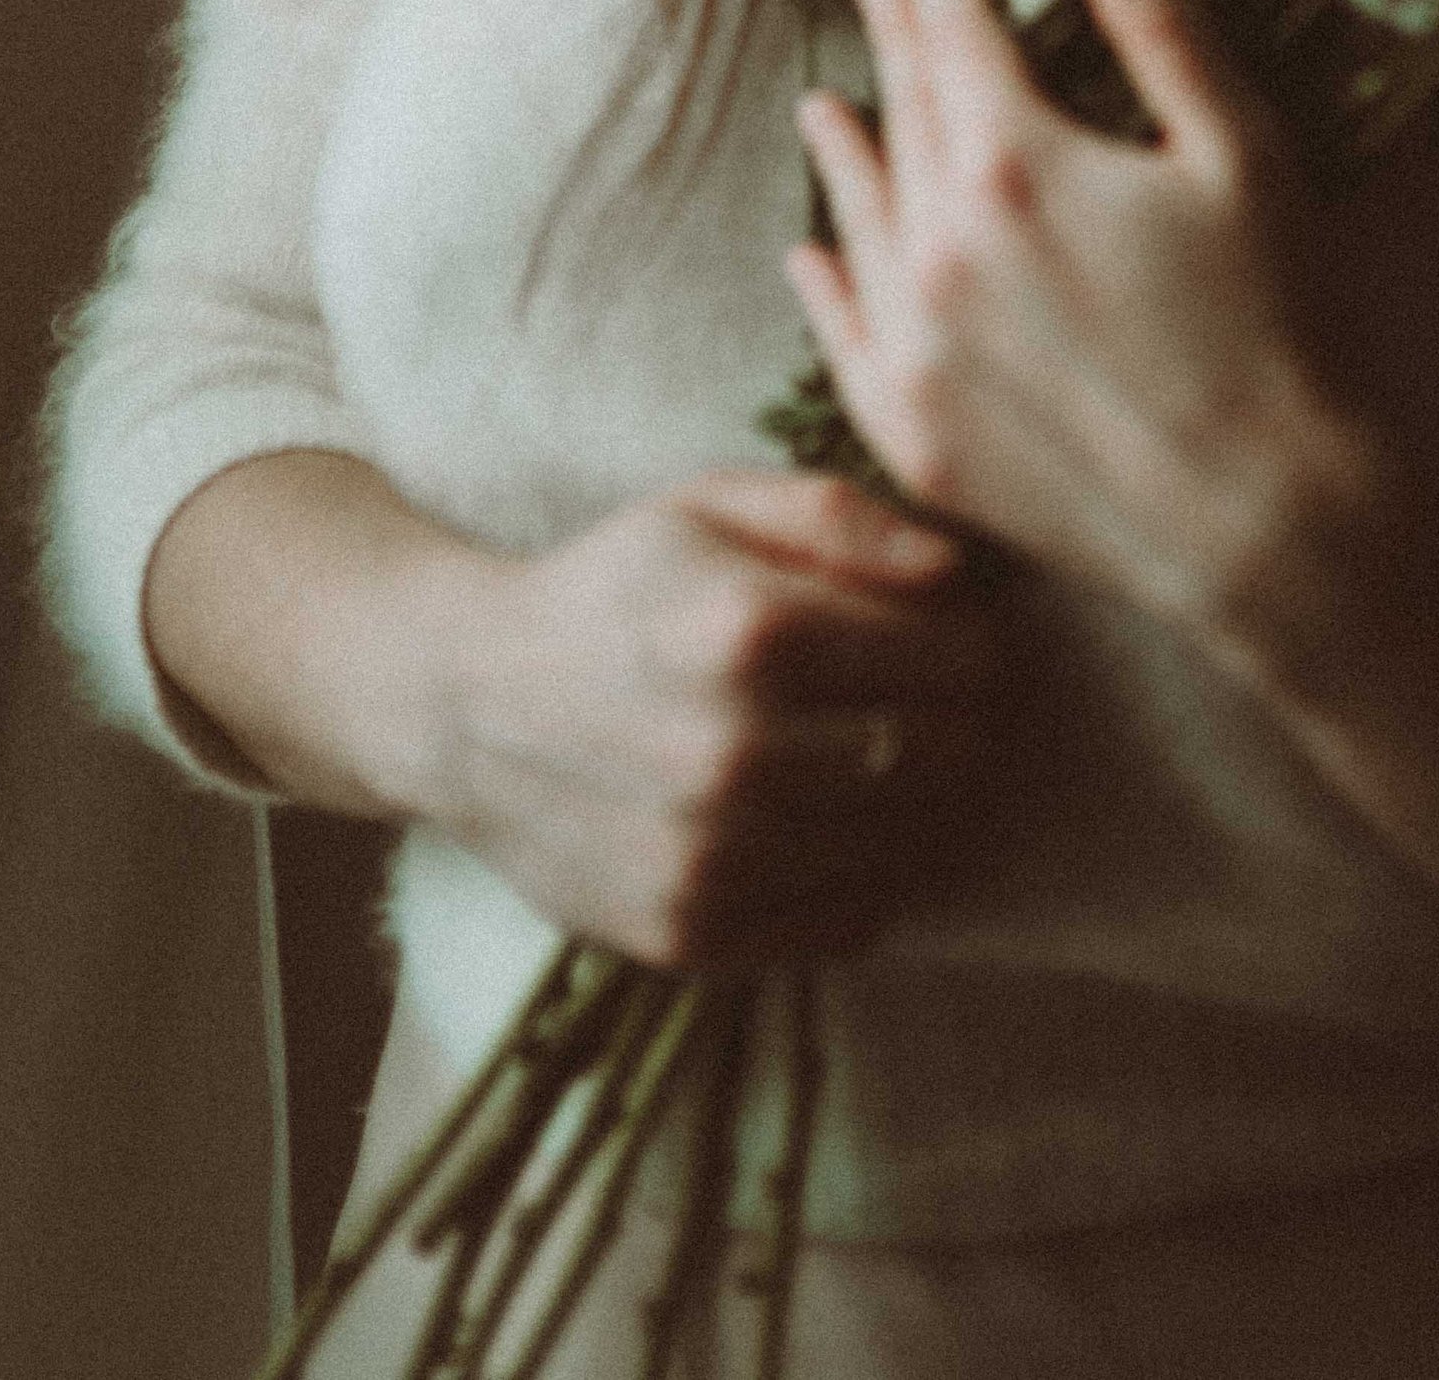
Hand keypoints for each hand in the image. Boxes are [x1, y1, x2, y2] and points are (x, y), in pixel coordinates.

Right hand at [432, 469, 995, 968]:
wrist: (464, 704)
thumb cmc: (615, 588)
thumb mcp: (714, 505)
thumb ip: (843, 519)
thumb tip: (956, 571)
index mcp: (750, 631)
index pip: (960, 660)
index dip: (974, 645)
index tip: (949, 639)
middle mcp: (732, 754)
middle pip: (947, 755)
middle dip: (957, 723)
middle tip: (922, 703)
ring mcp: (708, 857)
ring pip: (909, 844)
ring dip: (916, 803)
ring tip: (873, 758)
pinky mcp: (689, 934)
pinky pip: (850, 922)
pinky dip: (861, 876)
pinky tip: (820, 822)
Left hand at [786, 0, 1383, 644]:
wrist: (1272, 526)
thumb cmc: (1281, 328)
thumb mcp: (1240, 151)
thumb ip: (1161, 25)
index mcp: (1017, 165)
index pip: (957, 45)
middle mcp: (939, 251)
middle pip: (904, 120)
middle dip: (894, 48)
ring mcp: (915, 352)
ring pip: (862, 224)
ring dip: (842, 156)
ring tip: (820, 107)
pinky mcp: (915, 439)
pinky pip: (846, 341)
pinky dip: (826, 287)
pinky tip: (813, 252)